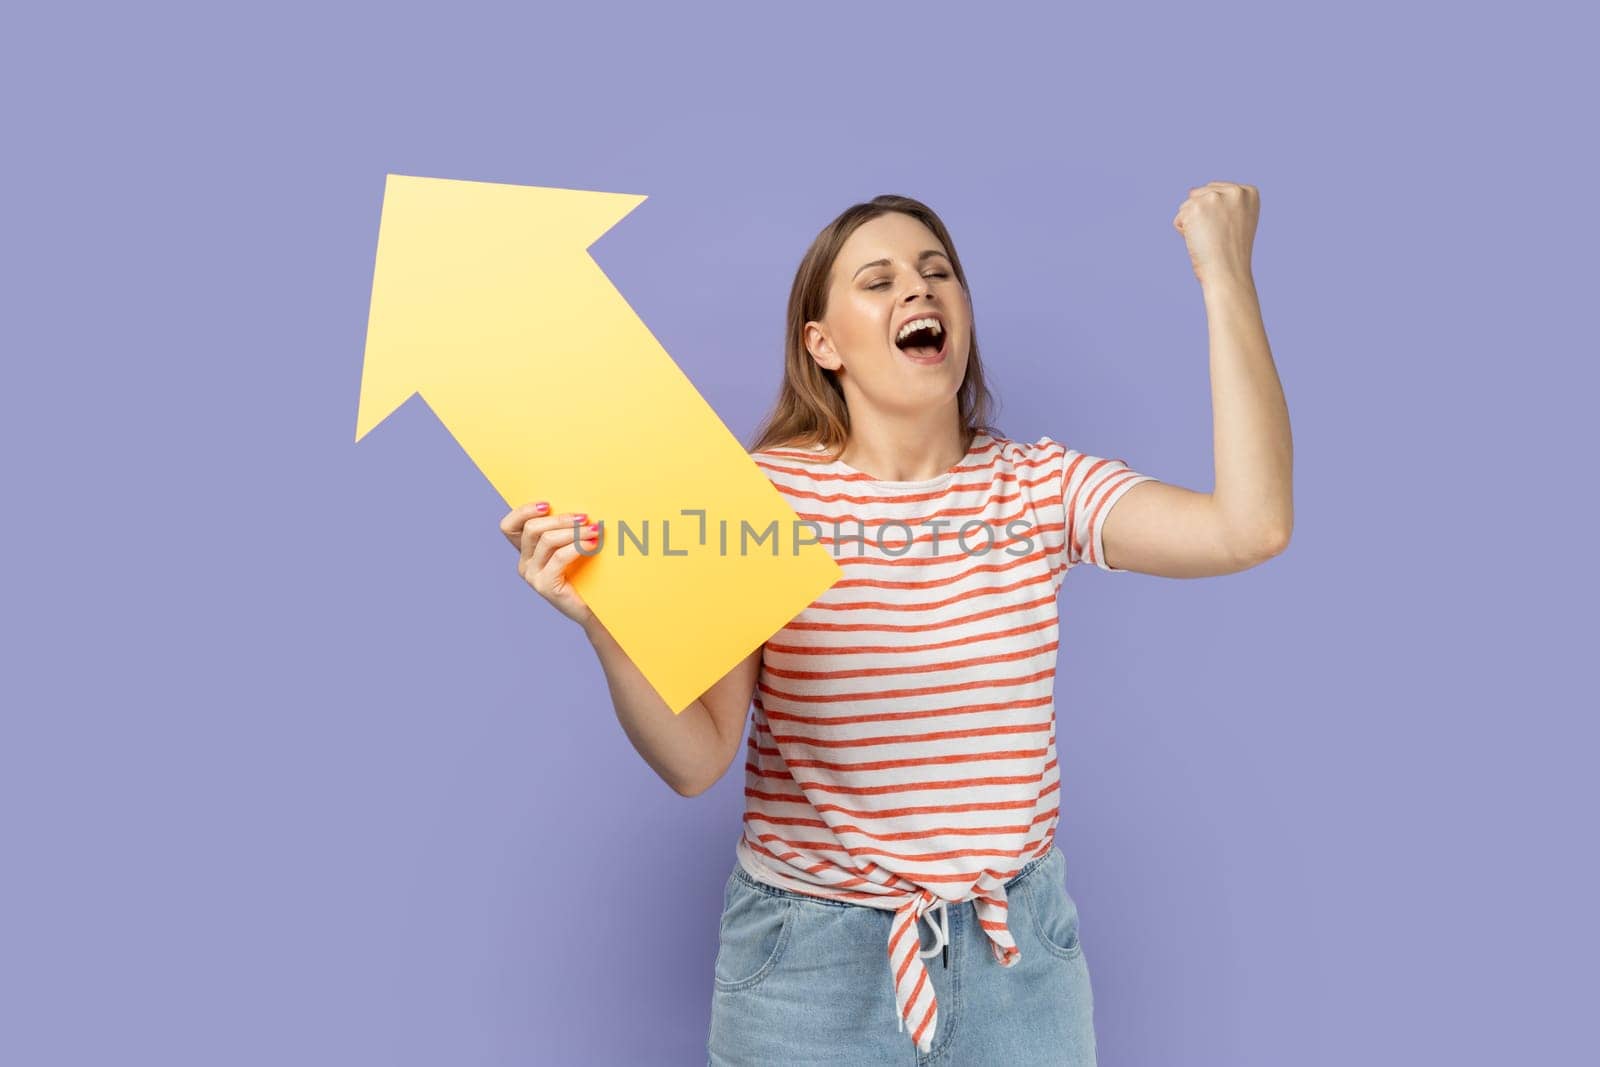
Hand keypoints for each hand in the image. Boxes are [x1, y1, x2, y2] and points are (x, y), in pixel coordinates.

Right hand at [499, 501, 601, 628]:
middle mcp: (524, 564)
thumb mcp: (570, 548)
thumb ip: (564, 530)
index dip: (523, 511)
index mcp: (526, 552)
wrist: (594, 609)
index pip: (509, 527)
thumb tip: (576, 508)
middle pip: (531, 529)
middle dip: (560, 519)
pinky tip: (593, 545)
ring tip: (595, 530)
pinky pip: (559, 557)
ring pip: (547, 540)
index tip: (547, 505)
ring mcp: (532, 575)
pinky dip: (578, 547)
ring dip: (573, 532)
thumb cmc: (585, 576)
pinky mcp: (545, 585)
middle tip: (584, 518)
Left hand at [1173, 181, 1258, 287]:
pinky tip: (1200, 241)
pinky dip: (1184, 232)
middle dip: (1202, 217)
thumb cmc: (1231, 253)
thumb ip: (1222, 202)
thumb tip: (1191, 191)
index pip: (1216, 191)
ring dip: (1193, 225)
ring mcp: (1215, 197)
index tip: (1228, 230)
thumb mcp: (1237, 221)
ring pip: (1187, 207)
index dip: (1216, 215)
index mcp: (1249, 192)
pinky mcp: (1196, 207)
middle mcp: (1234, 191)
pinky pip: (1179, 219)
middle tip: (1218, 237)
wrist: (1228, 272)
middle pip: (1199, 196)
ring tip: (1209, 240)